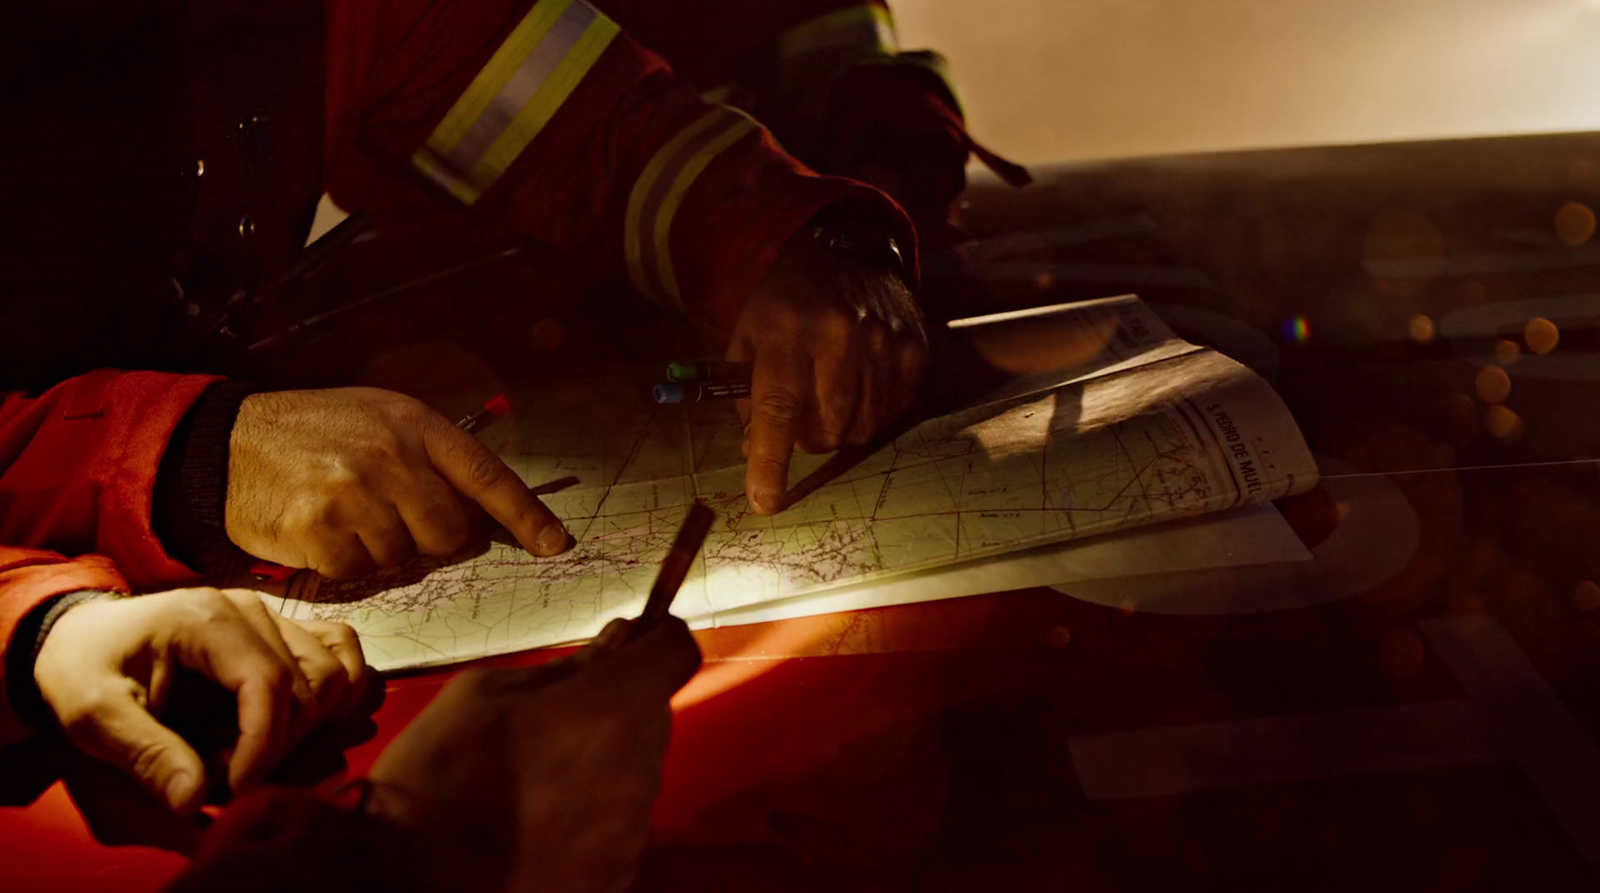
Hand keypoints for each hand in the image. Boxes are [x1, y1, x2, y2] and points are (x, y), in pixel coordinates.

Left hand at [33, 587, 369, 814]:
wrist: (81, 635)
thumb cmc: (85, 668)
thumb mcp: (93, 715)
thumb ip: (146, 755)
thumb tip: (194, 801)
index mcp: (207, 619)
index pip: (269, 683)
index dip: (264, 745)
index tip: (236, 789)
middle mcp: (253, 609)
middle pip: (310, 683)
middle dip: (279, 744)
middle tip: (226, 775)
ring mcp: (275, 617)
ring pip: (335, 673)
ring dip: (308, 726)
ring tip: (254, 751)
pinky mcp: (284, 631)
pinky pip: (341, 651)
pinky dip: (339, 691)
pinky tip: (304, 724)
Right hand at [227, 388, 570, 577]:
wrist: (229, 442)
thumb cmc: (315, 433)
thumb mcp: (380, 419)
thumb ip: (432, 458)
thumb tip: (483, 512)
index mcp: (415, 426)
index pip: (487, 475)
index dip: (526, 515)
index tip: (556, 544)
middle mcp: (390, 457)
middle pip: (449, 533)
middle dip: (429, 537)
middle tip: (391, 516)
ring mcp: (354, 495)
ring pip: (404, 558)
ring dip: (381, 549)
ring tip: (346, 515)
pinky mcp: (319, 532)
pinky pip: (361, 573)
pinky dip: (345, 563)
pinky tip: (322, 532)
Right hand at [366, 617, 700, 892]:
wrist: (412, 876)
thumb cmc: (442, 771)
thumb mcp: (488, 690)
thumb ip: (568, 666)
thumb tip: (615, 645)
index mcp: (616, 706)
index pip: (677, 651)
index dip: (657, 640)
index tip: (630, 643)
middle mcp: (641, 766)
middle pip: (652, 715)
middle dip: (617, 707)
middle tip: (555, 720)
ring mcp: (633, 827)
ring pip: (635, 772)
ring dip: (604, 764)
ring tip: (536, 781)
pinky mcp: (616, 873)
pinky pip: (618, 826)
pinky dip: (591, 817)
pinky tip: (539, 823)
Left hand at [729, 232, 927, 513]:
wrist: (848, 254)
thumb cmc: (787, 304)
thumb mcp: (749, 337)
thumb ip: (746, 396)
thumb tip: (754, 451)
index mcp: (789, 330)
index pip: (777, 408)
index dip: (770, 462)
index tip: (764, 502)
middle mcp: (841, 335)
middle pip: (824, 430)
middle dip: (806, 438)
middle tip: (800, 417)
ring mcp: (884, 343)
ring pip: (859, 430)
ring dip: (839, 428)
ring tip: (830, 396)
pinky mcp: (914, 351)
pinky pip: (890, 414)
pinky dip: (870, 414)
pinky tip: (859, 385)